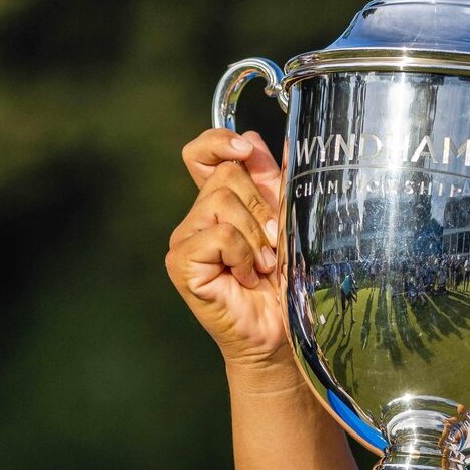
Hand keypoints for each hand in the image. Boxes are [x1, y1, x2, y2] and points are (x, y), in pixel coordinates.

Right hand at [166, 128, 287, 366]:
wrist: (281, 330)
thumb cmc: (285, 282)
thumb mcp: (288, 222)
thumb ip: (277, 182)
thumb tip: (268, 138)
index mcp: (220, 202)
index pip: (202, 154)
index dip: (219, 142)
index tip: (246, 151)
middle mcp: (197, 217)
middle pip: (227, 176)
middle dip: (262, 208)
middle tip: (273, 244)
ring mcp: (185, 238)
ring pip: (222, 202)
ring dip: (256, 235)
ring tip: (263, 265)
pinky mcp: (181, 262)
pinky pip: (218, 234)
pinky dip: (243, 254)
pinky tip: (248, 276)